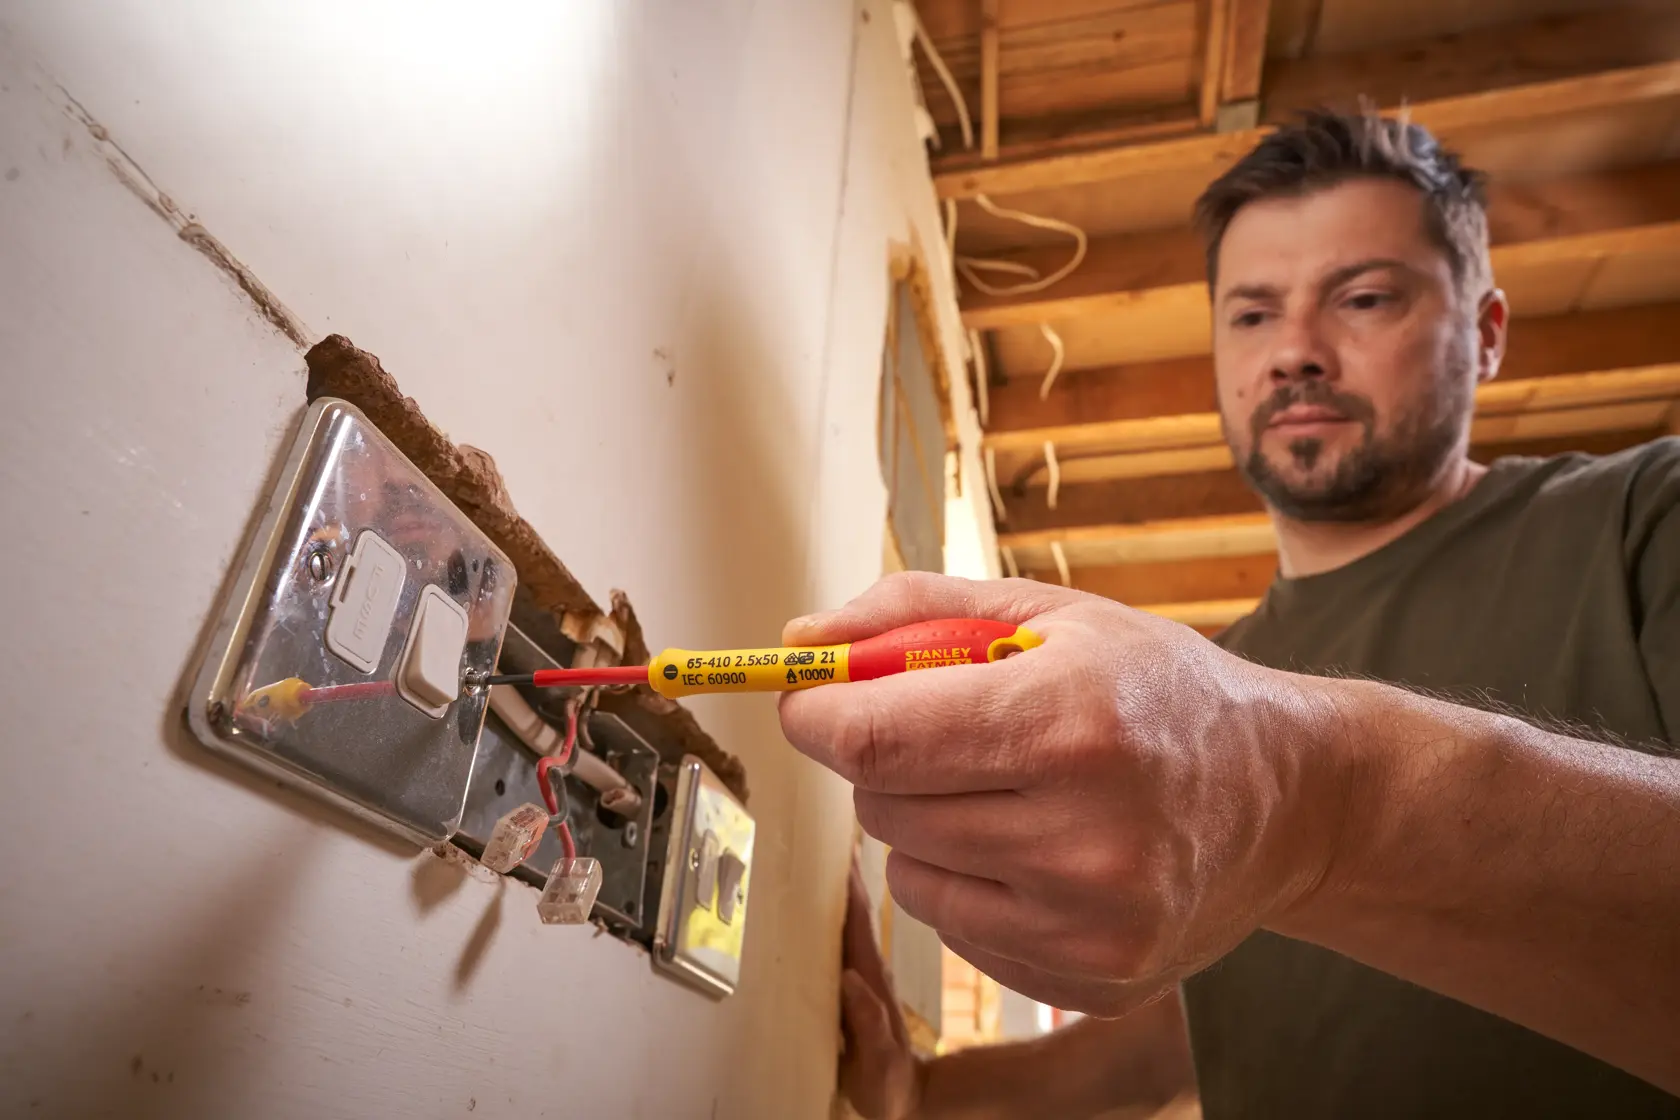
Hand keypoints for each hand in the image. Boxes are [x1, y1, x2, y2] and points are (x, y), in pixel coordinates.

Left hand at [780, 573, 1349, 1017]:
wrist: (1289, 797)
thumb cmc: (1159, 690)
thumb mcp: (1052, 612)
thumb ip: (914, 612)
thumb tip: (797, 644)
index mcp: (1070, 721)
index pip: (877, 741)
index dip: (818, 716)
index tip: (809, 700)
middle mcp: (1084, 835)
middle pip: (882, 808)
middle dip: (884, 761)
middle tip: (947, 732)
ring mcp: (1090, 923)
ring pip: (908, 873)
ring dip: (926, 825)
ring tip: (1009, 789)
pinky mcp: (1092, 979)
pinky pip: (955, 928)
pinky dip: (969, 881)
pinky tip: (1040, 847)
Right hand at [838, 857, 922, 1119]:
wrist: (907, 1099)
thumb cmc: (889, 1086)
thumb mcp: (878, 1065)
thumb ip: (868, 1026)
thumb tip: (851, 980)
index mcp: (869, 981)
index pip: (858, 923)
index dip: (847, 885)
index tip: (837, 847)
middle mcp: (868, 969)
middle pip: (854, 910)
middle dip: (840, 870)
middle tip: (821, 829)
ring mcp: (864, 973)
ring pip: (850, 919)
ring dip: (837, 885)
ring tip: (819, 849)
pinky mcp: (857, 982)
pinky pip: (844, 936)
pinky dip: (834, 910)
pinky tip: (821, 897)